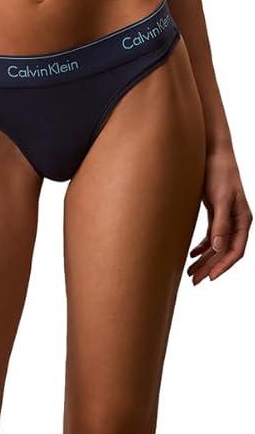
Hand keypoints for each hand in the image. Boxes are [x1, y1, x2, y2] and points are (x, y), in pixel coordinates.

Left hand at [187, 143, 252, 284]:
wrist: (213, 152)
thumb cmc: (219, 172)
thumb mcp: (220, 198)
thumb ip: (220, 223)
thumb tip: (217, 248)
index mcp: (243, 219)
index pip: (236, 250)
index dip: (223, 265)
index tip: (210, 277)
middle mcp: (237, 221)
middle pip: (224, 252)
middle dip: (210, 267)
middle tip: (194, 280)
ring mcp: (226, 217)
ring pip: (216, 246)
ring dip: (204, 260)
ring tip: (190, 272)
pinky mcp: (216, 212)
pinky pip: (211, 236)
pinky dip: (201, 247)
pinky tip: (191, 255)